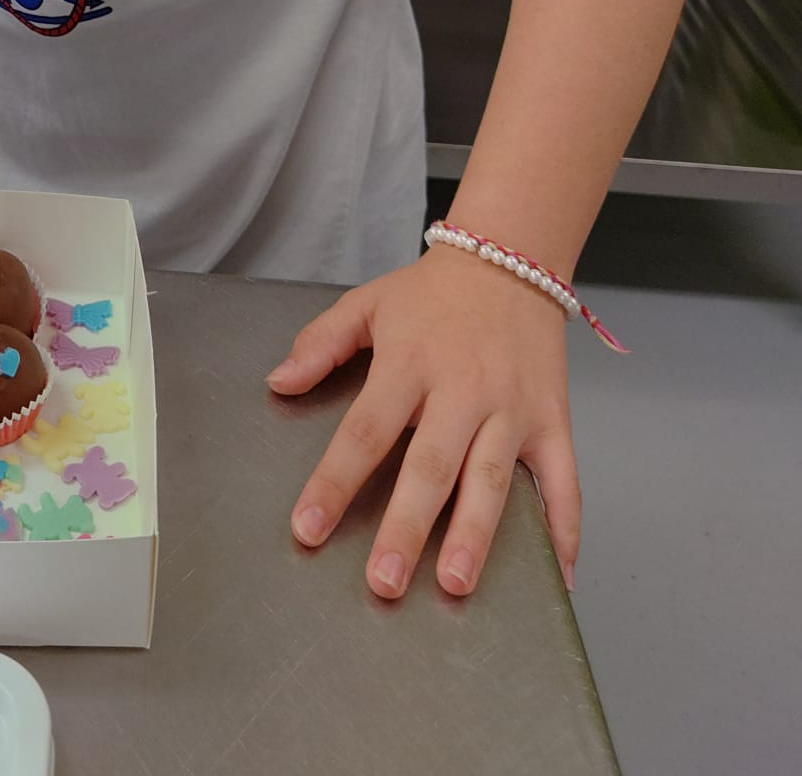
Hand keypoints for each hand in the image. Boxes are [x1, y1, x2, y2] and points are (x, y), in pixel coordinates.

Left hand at [266, 245, 578, 598]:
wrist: (511, 259)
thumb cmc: (432, 293)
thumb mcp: (368, 303)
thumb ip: (321, 343)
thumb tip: (278, 383)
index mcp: (410, 363)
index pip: (365, 431)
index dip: (334, 482)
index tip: (307, 529)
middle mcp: (462, 390)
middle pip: (430, 465)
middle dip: (406, 527)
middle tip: (385, 581)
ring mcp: (512, 408)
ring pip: (492, 480)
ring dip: (475, 535)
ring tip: (456, 584)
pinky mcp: (553, 419)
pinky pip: (563, 480)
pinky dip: (565, 529)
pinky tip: (558, 578)